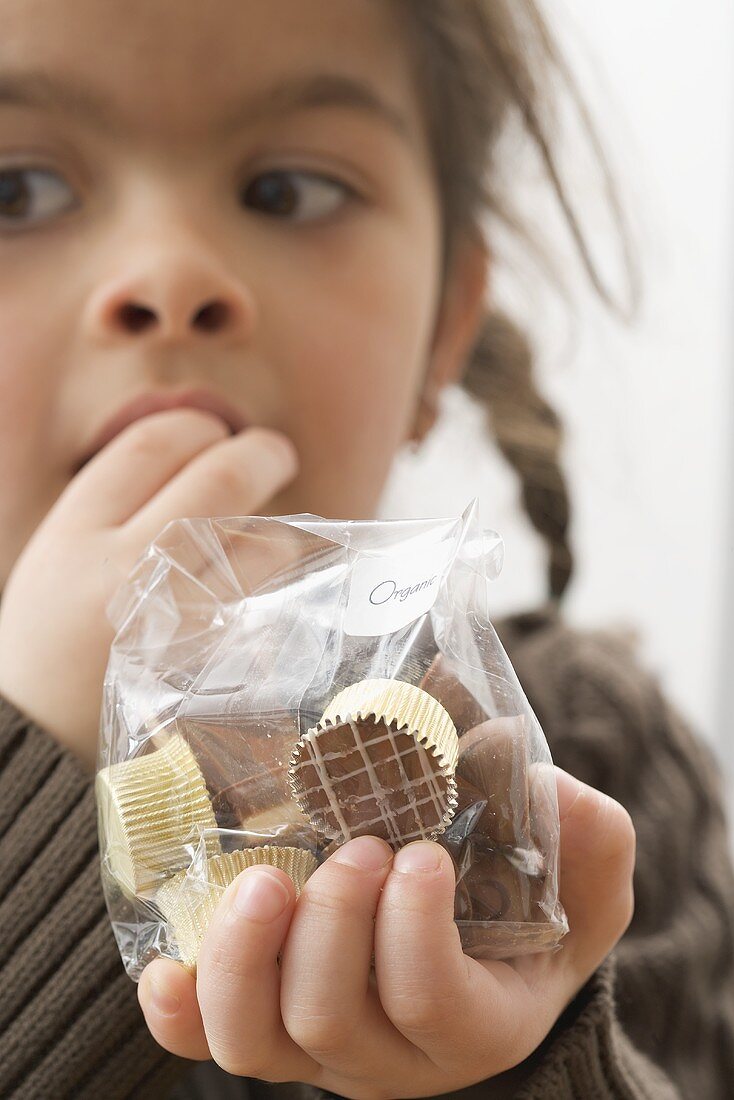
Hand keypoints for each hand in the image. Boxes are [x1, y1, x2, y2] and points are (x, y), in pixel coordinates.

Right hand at [0, 409, 297, 768]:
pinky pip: (272, 612)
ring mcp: (177, 621)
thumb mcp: (54, 567)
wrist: (43, 750)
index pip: (151, 445)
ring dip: (281, 532)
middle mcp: (125, 568)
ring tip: (276, 538)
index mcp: (73, 536)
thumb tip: (194, 462)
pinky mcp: (215, 671)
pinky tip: (277, 594)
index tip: (214, 430)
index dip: (195, 426)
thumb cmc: (52, 653)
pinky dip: (282, 596)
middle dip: (262, 454)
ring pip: (263, 543)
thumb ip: (113, 515)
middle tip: (276, 452)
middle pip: (222, 478)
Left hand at [139, 767, 634, 1097]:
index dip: (415, 930)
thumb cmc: (532, 921)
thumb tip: (557, 794)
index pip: (432, 1003)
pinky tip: (169, 958)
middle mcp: (389, 1056)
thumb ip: (593, 845)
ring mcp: (319, 1049)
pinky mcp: (269, 1028)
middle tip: (356, 845)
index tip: (420, 854)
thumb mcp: (587, 885)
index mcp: (475, 1023)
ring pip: (256, 1039)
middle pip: (331, 1015)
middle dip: (335, 920)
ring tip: (264, 878)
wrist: (483, 962)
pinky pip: (206, 1039)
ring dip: (246, 954)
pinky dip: (180, 1006)